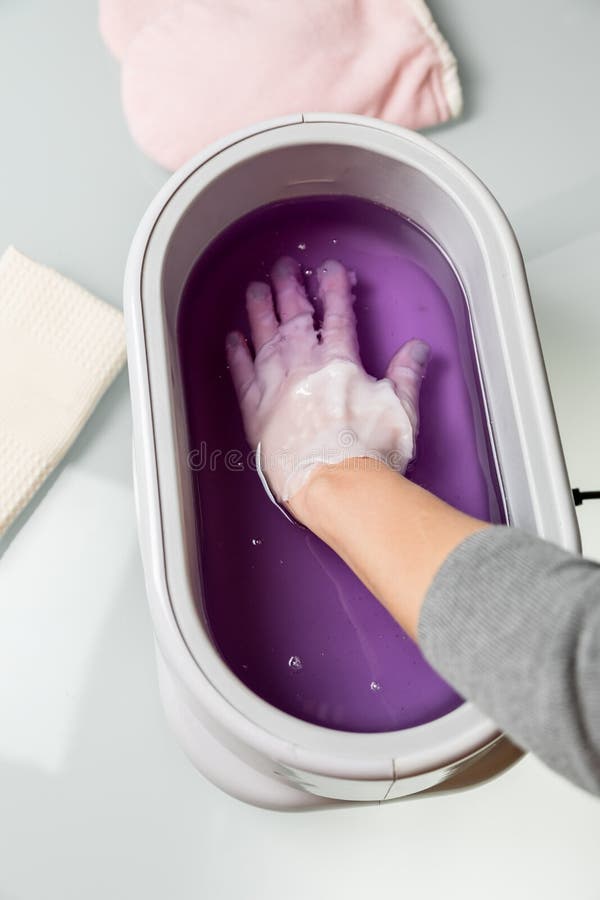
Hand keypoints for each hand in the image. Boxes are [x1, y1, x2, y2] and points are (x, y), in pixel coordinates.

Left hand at [226, 256, 429, 504]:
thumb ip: (407, 376)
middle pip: (294, 318)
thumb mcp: (402, 410)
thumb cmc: (370, 453)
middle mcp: (304, 368)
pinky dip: (237, 355)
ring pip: (264, 338)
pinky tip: (233, 338)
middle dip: (289, 289)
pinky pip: (242, 375)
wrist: (334, 484)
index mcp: (340, 364)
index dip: (333, 289)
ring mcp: (276, 387)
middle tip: (283, 267)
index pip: (337, 316)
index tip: (329, 269)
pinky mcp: (256, 412)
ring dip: (260, 311)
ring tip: (255, 290)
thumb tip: (417, 349)